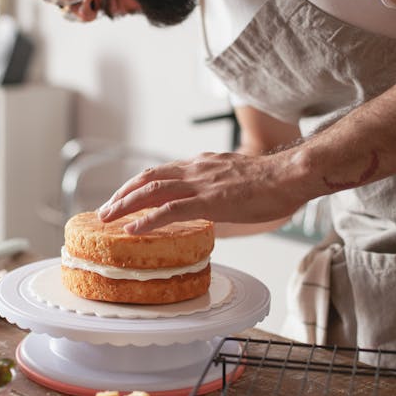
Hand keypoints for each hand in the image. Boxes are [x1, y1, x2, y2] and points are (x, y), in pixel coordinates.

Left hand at [98, 151, 303, 233]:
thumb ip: (217, 188)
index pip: (161, 172)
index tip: (123, 197)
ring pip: (152, 191)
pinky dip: (147, 220)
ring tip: (108, 218)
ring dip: (125, 205)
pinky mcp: (210, 200)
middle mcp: (195, 170)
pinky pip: (171, 210)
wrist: (290, 175)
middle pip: (148, 178)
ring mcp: (201, 184)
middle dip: (123, 194)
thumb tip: (210, 204)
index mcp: (201, 165)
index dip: (138, 185)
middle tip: (105, 210)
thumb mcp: (236, 179)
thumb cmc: (272, 182)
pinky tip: (133, 230)